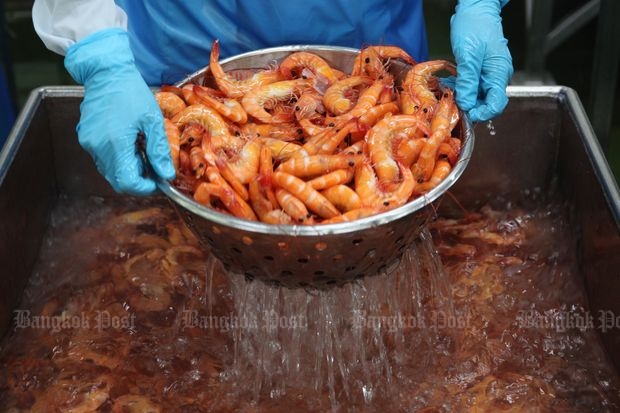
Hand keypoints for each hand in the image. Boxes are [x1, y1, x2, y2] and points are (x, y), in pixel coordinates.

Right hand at [64, 28, 174, 194]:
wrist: (106, 73)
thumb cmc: (131, 92)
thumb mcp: (152, 121)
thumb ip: (159, 151)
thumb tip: (166, 174)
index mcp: (115, 144)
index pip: (127, 182)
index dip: (144, 187)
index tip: (158, 180)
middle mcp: (97, 147)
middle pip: (118, 180)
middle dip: (138, 179)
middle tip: (154, 167)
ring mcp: (89, 143)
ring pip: (110, 171)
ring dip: (128, 169)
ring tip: (143, 151)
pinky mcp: (85, 138)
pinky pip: (103, 159)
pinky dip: (118, 159)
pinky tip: (130, 144)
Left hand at [450, 0, 512, 121]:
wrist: (476, 9)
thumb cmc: (475, 26)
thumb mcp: (468, 55)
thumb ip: (468, 80)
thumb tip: (466, 103)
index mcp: (499, 74)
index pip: (496, 105)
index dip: (481, 113)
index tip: (465, 113)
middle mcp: (496, 76)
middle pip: (486, 103)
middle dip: (469, 107)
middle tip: (451, 104)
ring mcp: (488, 73)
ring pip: (476, 96)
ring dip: (462, 98)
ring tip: (447, 94)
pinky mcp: (479, 70)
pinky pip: (471, 86)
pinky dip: (460, 88)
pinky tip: (448, 86)